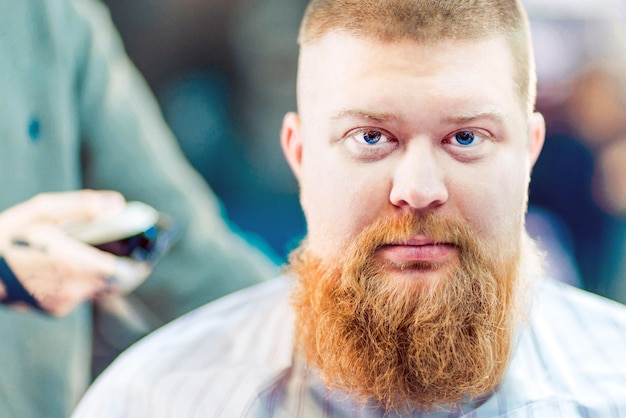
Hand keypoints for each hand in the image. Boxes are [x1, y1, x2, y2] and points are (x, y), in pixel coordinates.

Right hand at [0, 190, 150, 315]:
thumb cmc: (8, 237)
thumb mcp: (42, 211)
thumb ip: (83, 206)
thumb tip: (117, 204)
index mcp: (74, 265)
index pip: (124, 274)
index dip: (139, 265)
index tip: (145, 253)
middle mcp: (73, 290)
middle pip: (115, 283)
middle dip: (123, 268)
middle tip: (124, 251)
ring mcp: (63, 303)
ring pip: (100, 289)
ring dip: (103, 273)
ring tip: (91, 253)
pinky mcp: (55, 310)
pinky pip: (81, 295)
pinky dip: (84, 280)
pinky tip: (70, 265)